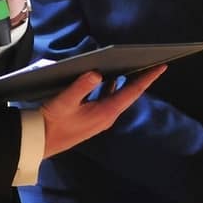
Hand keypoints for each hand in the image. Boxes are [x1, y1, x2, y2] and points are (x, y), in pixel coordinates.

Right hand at [40, 66, 165, 157]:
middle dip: (140, 78)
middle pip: (129, 93)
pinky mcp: (92, 117)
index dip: (147, 78)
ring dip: (125, 81)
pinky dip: (110, 86)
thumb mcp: (65, 102)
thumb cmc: (52, 122)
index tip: (162, 67)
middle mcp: (107, 116)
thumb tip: (96, 72)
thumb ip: (81, 86)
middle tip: (151, 61)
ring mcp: (100, 117)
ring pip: (118, 96)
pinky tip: (107, 77)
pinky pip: (107, 98)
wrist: (41, 141)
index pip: (132, 92)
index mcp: (106, 112)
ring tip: (132, 65)